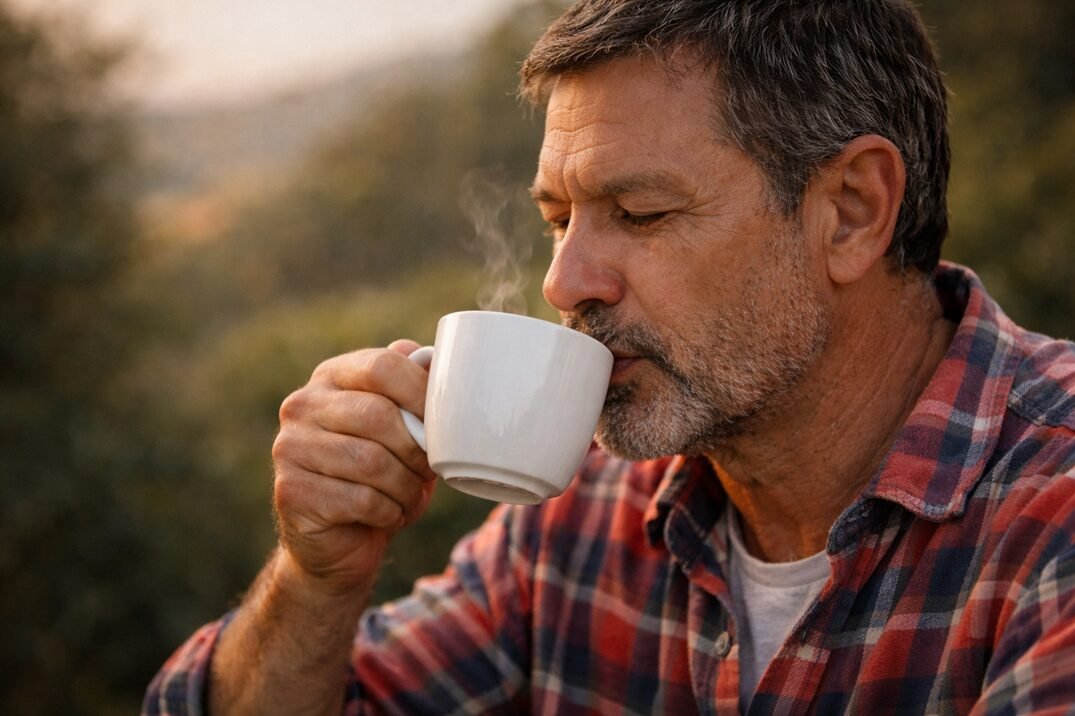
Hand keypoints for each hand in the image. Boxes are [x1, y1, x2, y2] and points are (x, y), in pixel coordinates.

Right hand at [271, 339, 437, 596]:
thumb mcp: (402, 428)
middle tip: (426, 471)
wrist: (339, 540)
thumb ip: (412, 391)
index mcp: (332, 377)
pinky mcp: (291, 492)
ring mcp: (290, 448)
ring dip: (405, 486)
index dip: (421, 393)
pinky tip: (386, 514)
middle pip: (379, 415)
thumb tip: (433, 358)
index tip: (444, 422)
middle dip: (416, 450)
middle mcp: (303, 405)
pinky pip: (361, 499)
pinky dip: (388, 511)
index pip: (381, 366)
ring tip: (408, 495)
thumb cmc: (381, 476)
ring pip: (372, 461)